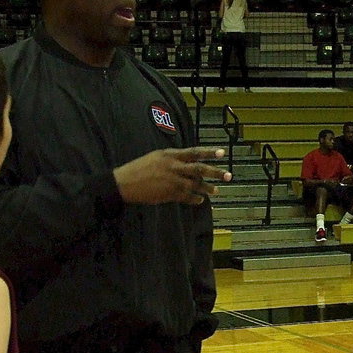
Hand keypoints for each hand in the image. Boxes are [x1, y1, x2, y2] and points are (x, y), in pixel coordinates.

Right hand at [113, 147, 231, 204]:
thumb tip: (186, 161)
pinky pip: (187, 197)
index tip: (222, 152)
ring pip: (195, 185)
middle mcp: (173, 166)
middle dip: (215, 172)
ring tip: (216, 191)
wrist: (124, 183)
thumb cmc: (138, 168)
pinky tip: (200, 201)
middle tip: (228, 176)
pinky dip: (195, 199)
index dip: (209, 152)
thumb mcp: (156, 157)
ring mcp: (172, 181)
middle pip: (199, 169)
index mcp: (170, 155)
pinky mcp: (169, 194)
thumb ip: (172, 158)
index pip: (194, 152)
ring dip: (207, 188)